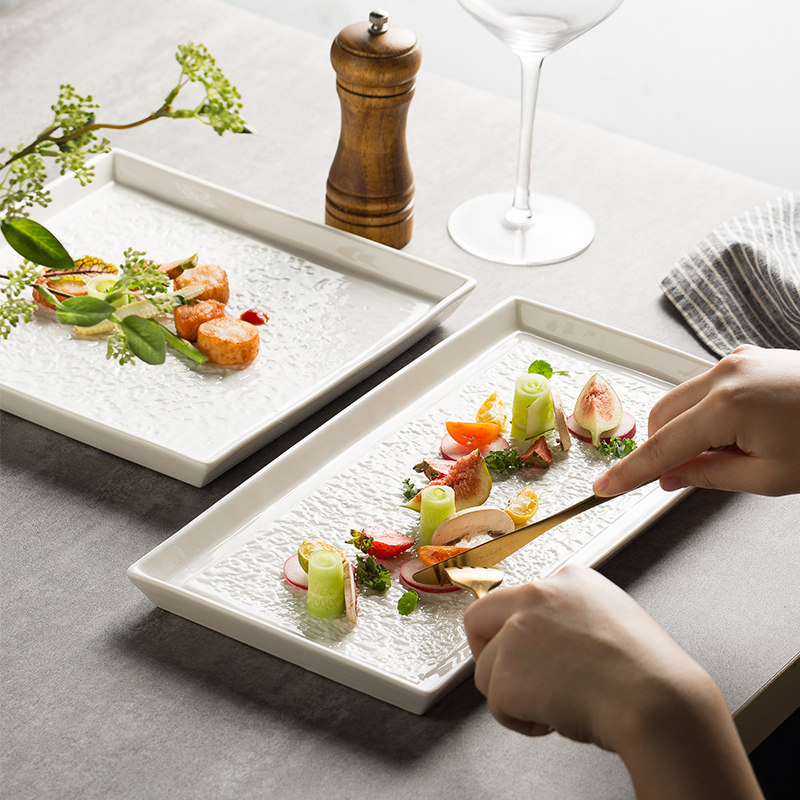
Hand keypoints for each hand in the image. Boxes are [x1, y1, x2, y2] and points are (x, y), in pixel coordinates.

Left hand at [463, 565, 763, 798]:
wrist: (655, 701)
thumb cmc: (648, 675)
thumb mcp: (613, 620)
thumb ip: (573, 619)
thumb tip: (551, 644)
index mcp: (570, 580)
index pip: (520, 599)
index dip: (522, 632)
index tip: (532, 652)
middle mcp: (537, 595)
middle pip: (479, 619)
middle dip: (488, 651)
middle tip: (514, 678)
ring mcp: (516, 631)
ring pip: (488, 670)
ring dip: (515, 694)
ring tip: (556, 705)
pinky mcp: (505, 671)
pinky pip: (497, 705)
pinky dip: (521, 721)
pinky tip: (555, 718)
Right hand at [593, 345, 799, 496]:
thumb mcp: (770, 475)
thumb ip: (709, 476)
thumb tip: (671, 477)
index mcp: (728, 406)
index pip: (661, 447)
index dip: (630, 473)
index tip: (604, 487)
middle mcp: (723, 374)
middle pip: (660, 417)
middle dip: (661, 450)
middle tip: (681, 478)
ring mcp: (732, 361)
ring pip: (678, 401)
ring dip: (682, 431)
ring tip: (724, 453)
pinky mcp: (742, 358)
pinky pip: (700, 388)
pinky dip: (700, 414)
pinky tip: (728, 432)